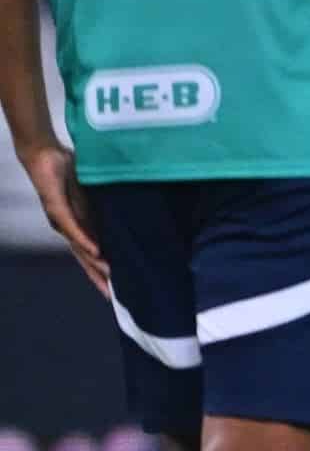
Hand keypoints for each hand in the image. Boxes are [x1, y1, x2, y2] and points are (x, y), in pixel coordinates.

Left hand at [18, 139, 103, 295]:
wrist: (43, 155)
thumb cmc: (68, 171)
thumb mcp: (91, 192)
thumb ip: (103, 206)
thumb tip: (124, 217)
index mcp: (77, 226)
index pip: (90, 254)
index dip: (100, 272)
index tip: (114, 290)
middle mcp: (68, 228)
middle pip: (84, 258)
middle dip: (98, 278)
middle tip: (113, 296)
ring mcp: (61, 220)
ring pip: (79, 248)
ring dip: (94, 264)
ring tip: (109, 279)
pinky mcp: (57, 207)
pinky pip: (73, 227)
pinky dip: (85, 240)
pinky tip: (96, 251)